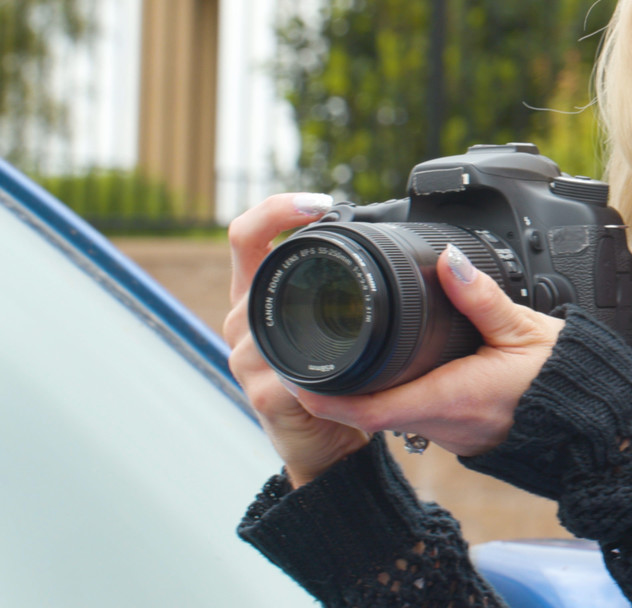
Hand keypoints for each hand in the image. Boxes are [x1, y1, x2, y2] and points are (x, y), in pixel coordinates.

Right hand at [224, 193, 370, 487]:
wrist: (325, 441)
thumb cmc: (329, 374)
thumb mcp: (325, 318)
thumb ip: (334, 281)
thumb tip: (374, 231)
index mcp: (256, 294)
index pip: (244, 235)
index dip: (275, 211)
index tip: (318, 205)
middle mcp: (242, 322)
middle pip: (253, 268)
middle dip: (300, 256)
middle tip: (346, 238)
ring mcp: (247, 360)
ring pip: (274, 319)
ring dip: (318, 313)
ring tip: (360, 309)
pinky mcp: (265, 396)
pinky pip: (292, 373)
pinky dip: (323, 368)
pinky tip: (346, 368)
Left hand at [286, 244, 564, 456]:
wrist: (590, 421)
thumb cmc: (561, 380)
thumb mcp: (523, 328)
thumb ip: (480, 294)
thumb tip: (448, 258)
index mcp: (448, 397)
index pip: (364, 409)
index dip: (321, 396)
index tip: (293, 372)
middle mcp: (441, 422)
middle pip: (366, 411)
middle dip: (333, 387)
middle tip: (305, 348)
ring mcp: (449, 431)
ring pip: (387, 412)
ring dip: (361, 390)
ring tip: (340, 348)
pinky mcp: (460, 429)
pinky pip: (413, 412)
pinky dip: (392, 391)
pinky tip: (391, 364)